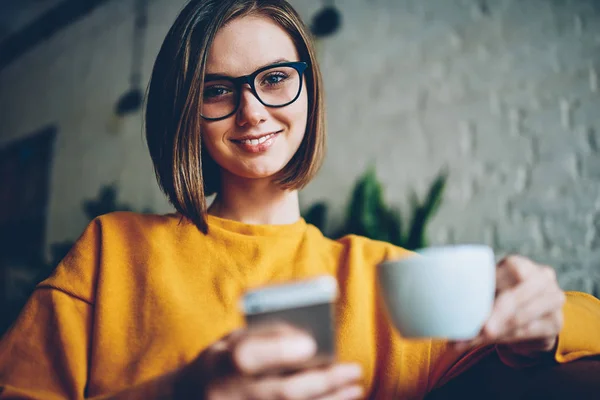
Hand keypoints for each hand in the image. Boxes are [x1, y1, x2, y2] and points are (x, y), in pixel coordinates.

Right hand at [177, 323, 363, 399]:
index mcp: (218, 364)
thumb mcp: (228, 341)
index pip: (247, 358)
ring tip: (355, 389)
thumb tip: (306, 337)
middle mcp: (228, 395)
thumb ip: (261, 336)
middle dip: (324, 382)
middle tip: (353, 370)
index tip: (311, 343)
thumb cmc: (218, 365)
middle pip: (282, 393)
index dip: (279, 351)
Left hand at [451, 255, 565, 357]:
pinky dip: (504, 340)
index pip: (500, 279)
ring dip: (492, 334)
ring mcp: (553, 299)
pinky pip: (527, 333)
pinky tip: (488, 343)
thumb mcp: (489, 288)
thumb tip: (437, 299)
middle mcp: (541, 278)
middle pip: (513, 298)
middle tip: (473, 333)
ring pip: (518, 319)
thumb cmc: (501, 295)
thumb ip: (472, 290)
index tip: (463, 307)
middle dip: (492, 317)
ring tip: (466, 343)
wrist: (533, 313)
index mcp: (518, 264)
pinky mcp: (555, 322)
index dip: (484, 294)